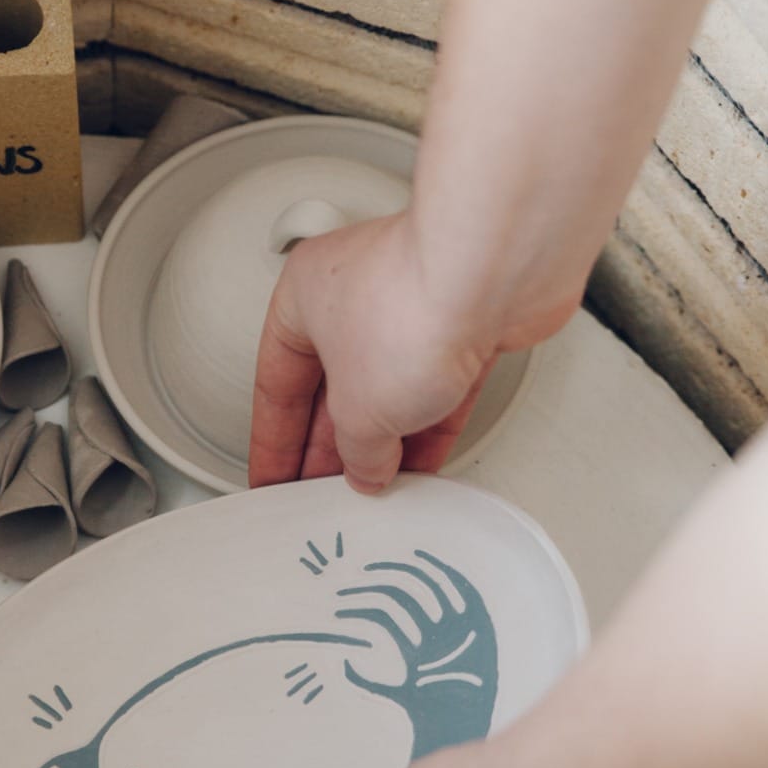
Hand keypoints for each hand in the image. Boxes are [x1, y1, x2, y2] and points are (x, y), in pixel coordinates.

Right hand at [247, 210, 570, 493]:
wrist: (493, 276)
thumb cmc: (410, 305)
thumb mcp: (357, 411)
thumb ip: (355, 452)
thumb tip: (365, 469)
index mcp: (303, 298)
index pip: (276, 385)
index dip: (273, 442)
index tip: (273, 479)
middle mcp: (354, 296)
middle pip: (333, 388)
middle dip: (331, 446)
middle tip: (324, 492)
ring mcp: (411, 307)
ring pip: (389, 390)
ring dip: (384, 442)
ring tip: (377, 486)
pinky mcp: (464, 325)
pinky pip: (438, 388)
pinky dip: (429, 427)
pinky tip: (422, 464)